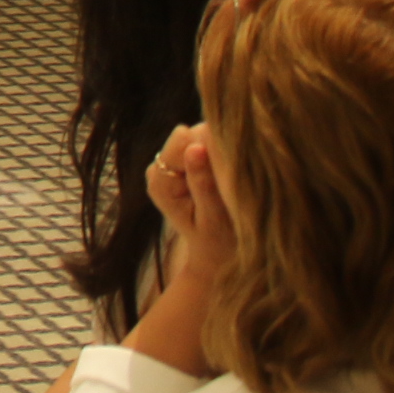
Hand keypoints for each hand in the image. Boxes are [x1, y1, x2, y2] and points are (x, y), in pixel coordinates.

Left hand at [142, 123, 233, 279]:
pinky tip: (229, 178)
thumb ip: (203, 184)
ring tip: (232, 183)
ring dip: (220, 153)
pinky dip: (221, 156)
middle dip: (216, 151)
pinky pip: (207, 143)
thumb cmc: (220, 243)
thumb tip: (195, 147)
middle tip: (233, 181)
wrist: (218, 256)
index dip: (213, 148)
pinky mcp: (186, 160)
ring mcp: (171, 163)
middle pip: (192, 135)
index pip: (184, 142)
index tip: (232, 170)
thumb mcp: (214, 219)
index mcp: (160, 183)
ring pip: (201, 136)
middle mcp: (160, 168)